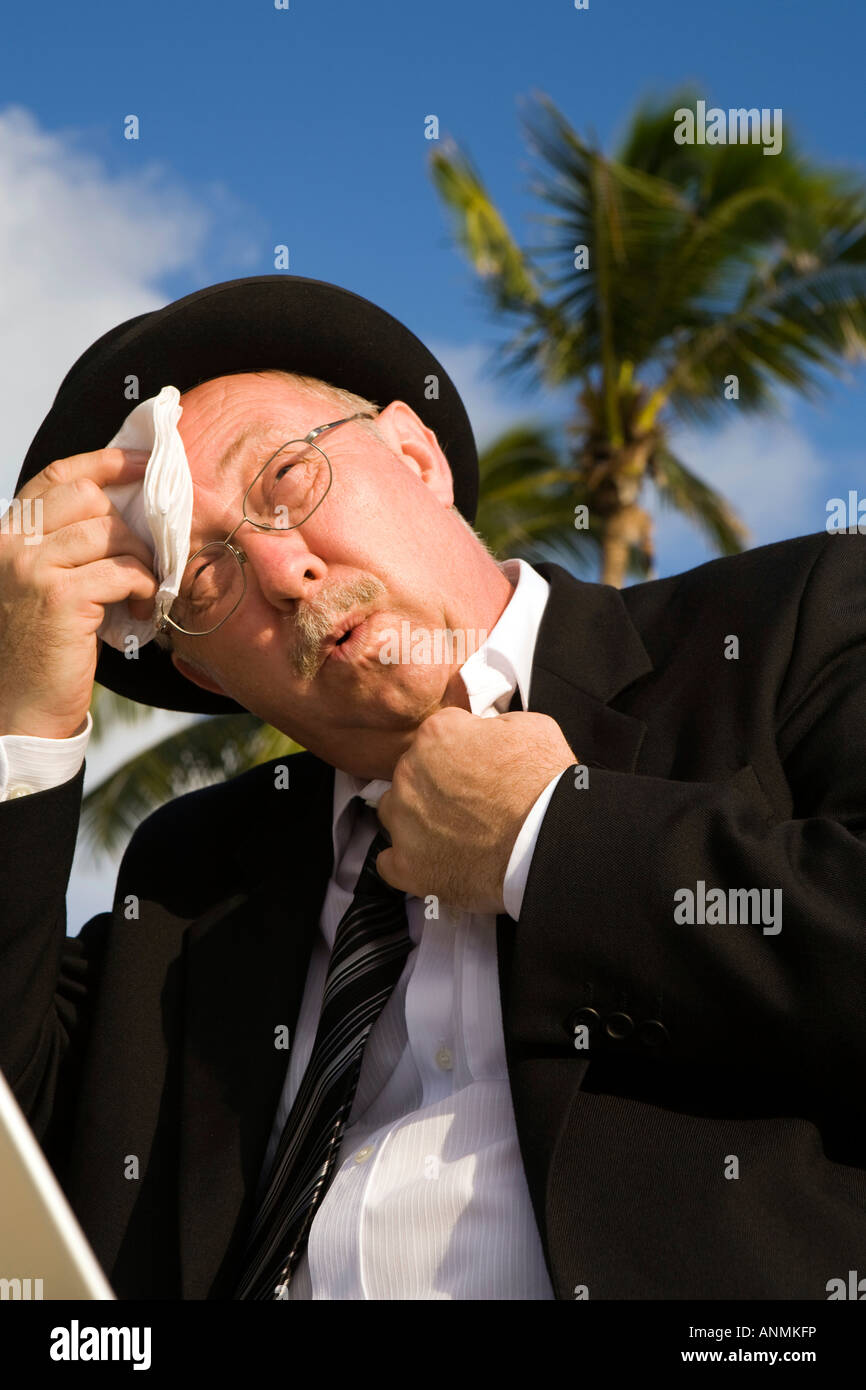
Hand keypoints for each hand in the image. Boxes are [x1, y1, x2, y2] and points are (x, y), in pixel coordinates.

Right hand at [0, 448, 157, 738]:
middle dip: (131, 522)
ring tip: (146, 589)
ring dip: (142, 559)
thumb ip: (66, 548)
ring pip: (111, 532)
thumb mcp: (44, 586)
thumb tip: (125, 514)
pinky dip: (144, 587)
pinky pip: (123, 571)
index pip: (57, 476)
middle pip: (89, 497)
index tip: (145, 463)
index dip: (105, 461)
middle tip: (151, 552)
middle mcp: (10, 544)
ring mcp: (31, 567)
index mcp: (4, 535)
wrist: (21, 709)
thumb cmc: (41, 650)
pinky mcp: (60, 596)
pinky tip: (143, 608)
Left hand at [375, 706, 577, 914]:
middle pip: (412, 773)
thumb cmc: (547, 787)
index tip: (474, 767)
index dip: (459, 752)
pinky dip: (410, 862)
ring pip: (395, 812)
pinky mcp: (407, 864)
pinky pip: (390, 861)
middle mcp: (411, 772)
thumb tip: (485, 732)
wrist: (551, 844)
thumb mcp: (532, 727)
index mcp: (438, 734)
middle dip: (435, 784)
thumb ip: (493, 724)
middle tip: (470, 803)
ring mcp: (404, 820)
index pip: (436, 736)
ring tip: (454, 833)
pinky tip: (438, 861)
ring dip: (417, 820)